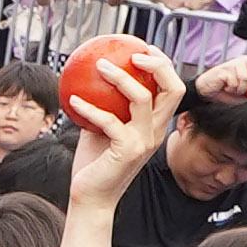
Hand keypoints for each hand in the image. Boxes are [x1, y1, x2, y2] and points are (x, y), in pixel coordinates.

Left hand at [62, 48, 182, 205]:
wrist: (91, 199)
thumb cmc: (94, 164)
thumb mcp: (101, 130)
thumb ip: (105, 106)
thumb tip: (89, 79)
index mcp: (155, 126)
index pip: (172, 89)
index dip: (164, 65)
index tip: (144, 48)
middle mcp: (156, 132)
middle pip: (173, 89)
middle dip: (159, 64)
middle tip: (133, 53)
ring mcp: (144, 141)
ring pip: (142, 97)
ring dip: (119, 77)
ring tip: (99, 65)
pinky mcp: (127, 150)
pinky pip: (109, 120)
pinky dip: (89, 108)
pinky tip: (72, 100)